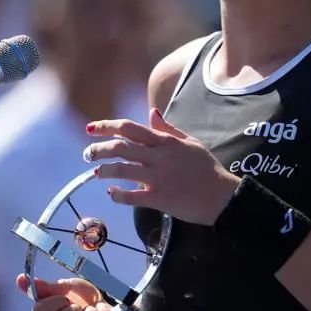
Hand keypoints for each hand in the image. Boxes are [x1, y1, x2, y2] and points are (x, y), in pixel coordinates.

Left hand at [84, 108, 240, 224]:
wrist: (223, 196)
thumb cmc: (207, 169)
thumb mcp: (190, 142)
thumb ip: (168, 129)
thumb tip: (152, 113)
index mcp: (165, 141)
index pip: (129, 128)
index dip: (106, 126)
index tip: (91, 128)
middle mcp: (159, 157)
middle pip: (120, 147)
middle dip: (98, 149)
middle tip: (87, 153)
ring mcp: (158, 177)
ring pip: (122, 170)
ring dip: (104, 170)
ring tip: (96, 172)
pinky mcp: (160, 198)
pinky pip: (131, 196)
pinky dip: (117, 195)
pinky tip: (112, 193)